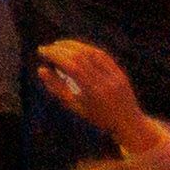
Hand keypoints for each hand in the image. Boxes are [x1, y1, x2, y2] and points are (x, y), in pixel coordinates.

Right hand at [37, 39, 155, 153]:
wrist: (128, 124)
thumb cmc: (98, 118)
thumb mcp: (75, 107)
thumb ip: (57, 88)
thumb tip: (40, 69)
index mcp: (93, 93)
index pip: (71, 66)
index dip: (54, 55)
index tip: (41, 51)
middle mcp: (105, 82)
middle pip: (80, 57)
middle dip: (60, 49)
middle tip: (47, 48)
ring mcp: (115, 76)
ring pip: (91, 52)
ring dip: (72, 45)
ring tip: (58, 45)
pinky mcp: (120, 72)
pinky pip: (101, 55)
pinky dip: (86, 48)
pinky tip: (76, 48)